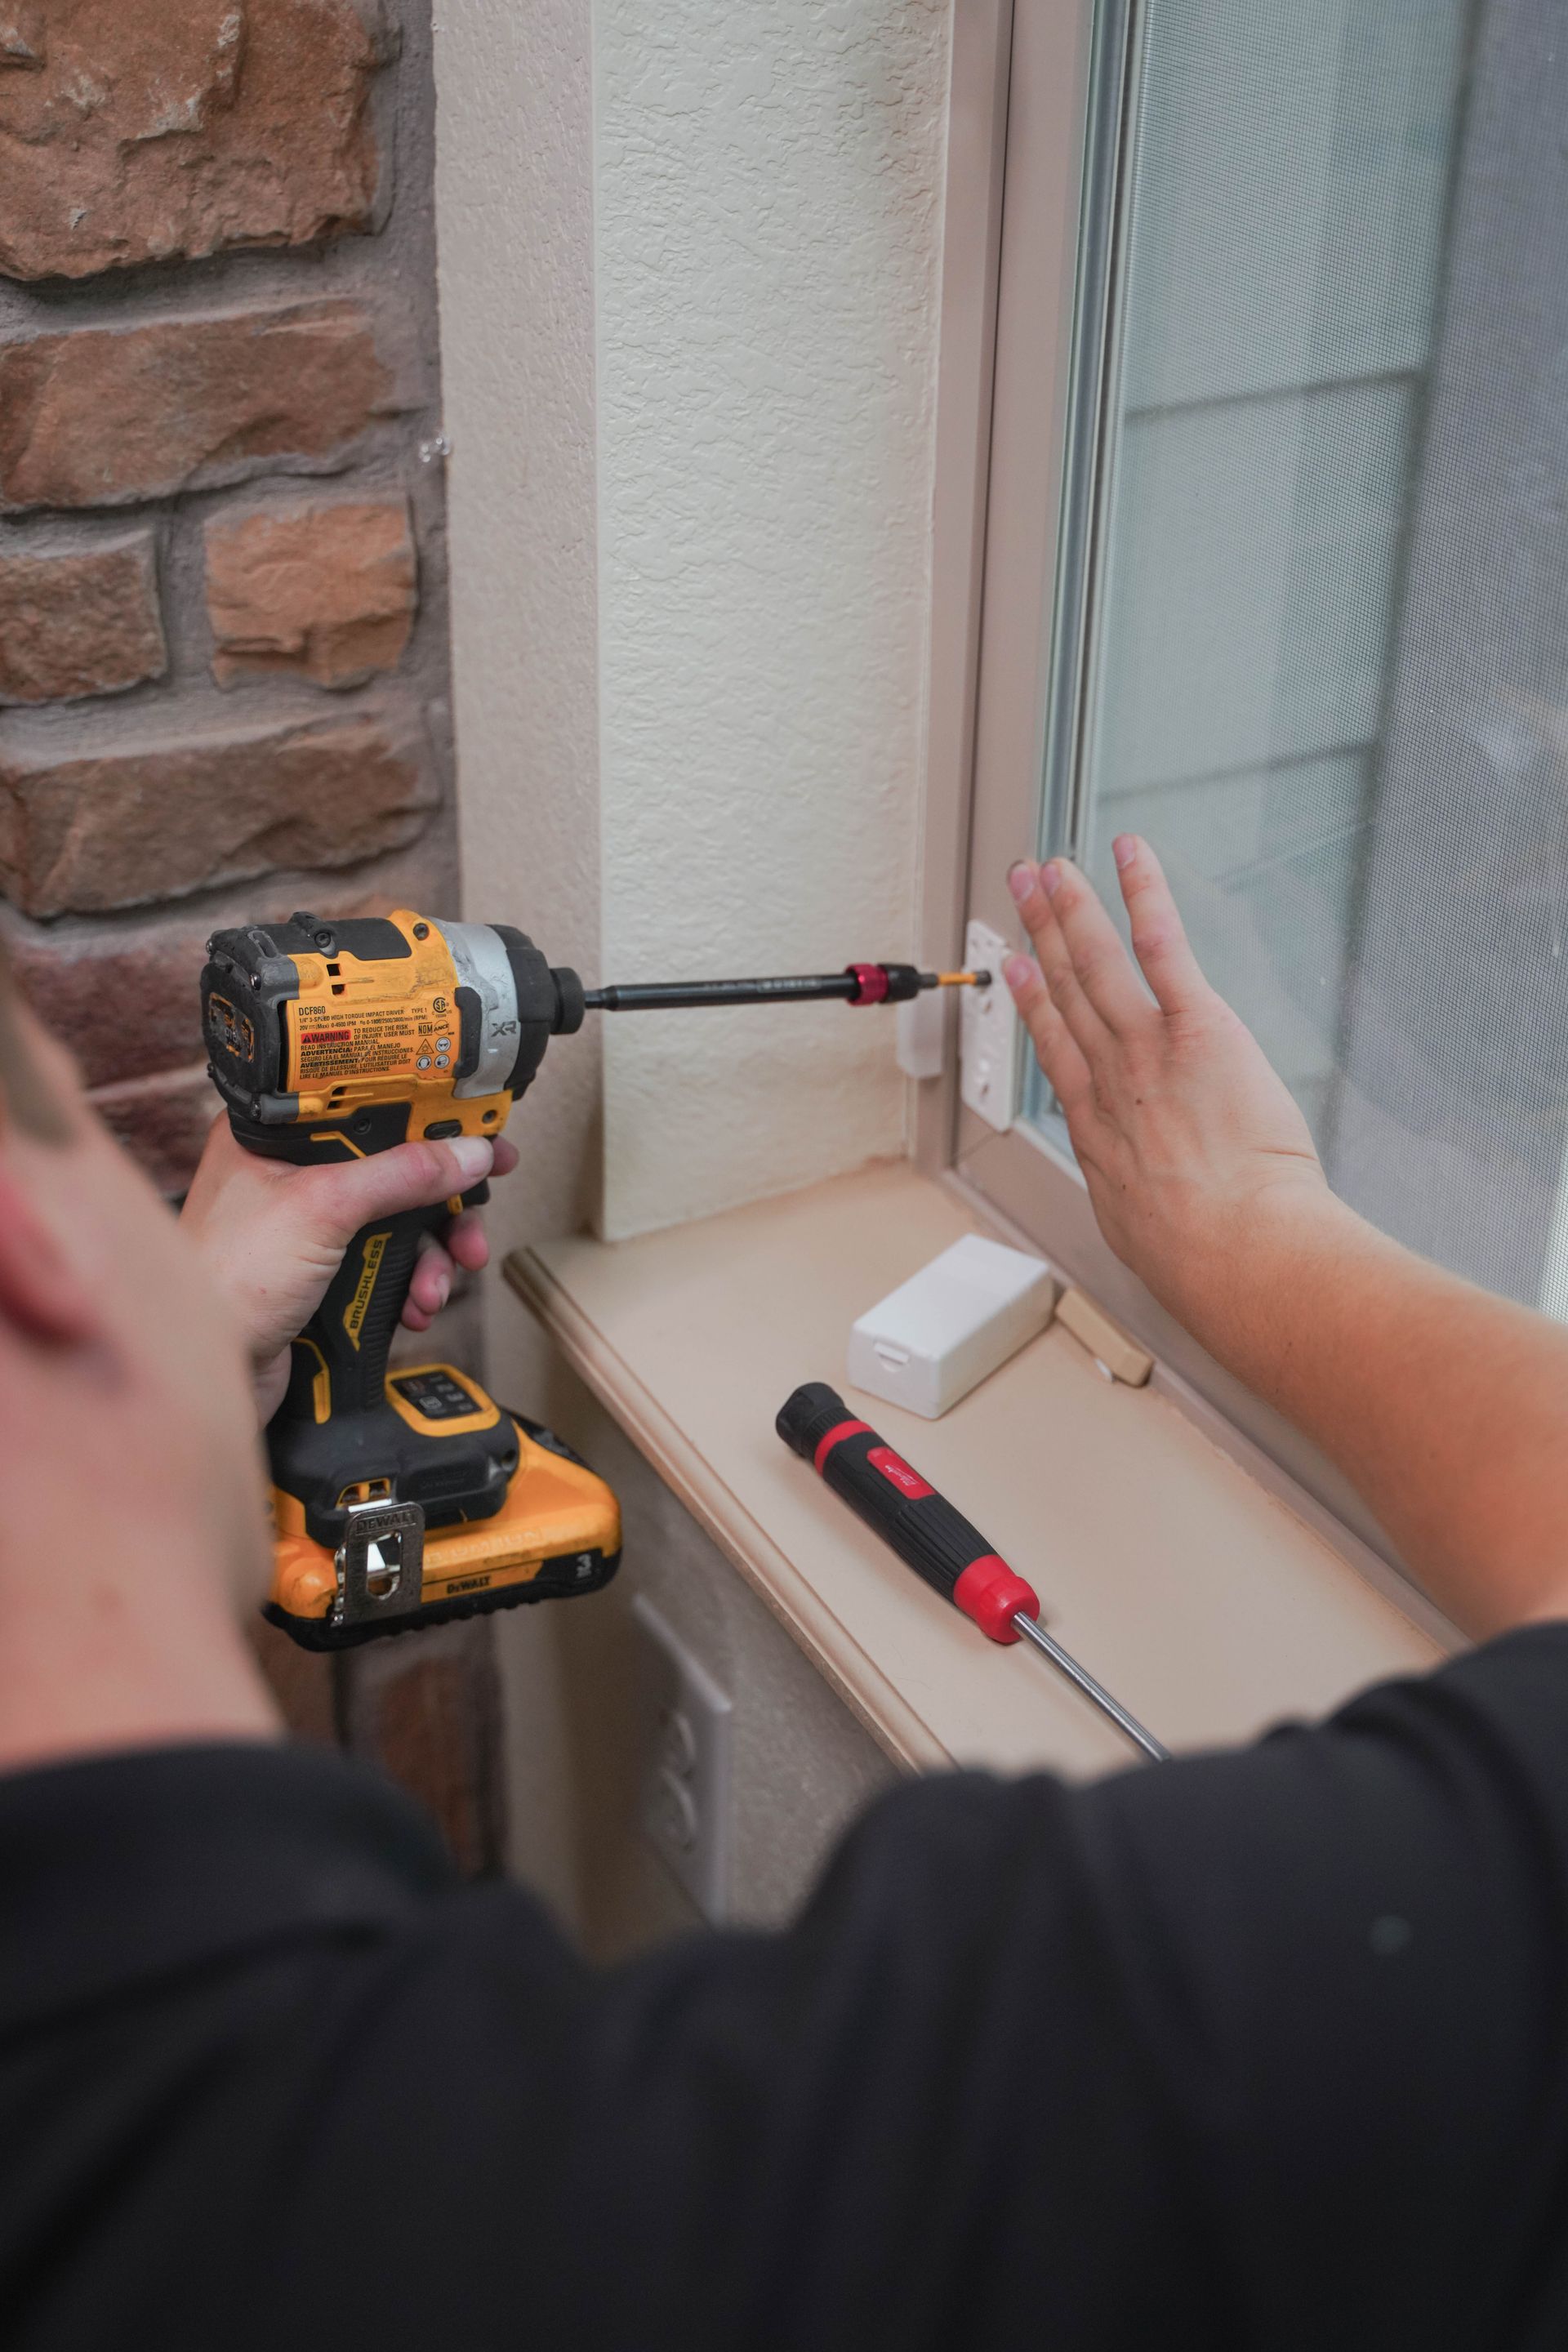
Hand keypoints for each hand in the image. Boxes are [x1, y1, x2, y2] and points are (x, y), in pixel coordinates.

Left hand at [180, 1118, 518, 1421]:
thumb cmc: (226, 1281)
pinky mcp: (324, 1274)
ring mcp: (310, 1228)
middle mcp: (293, 1174)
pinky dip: (410, 1285)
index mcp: (277, 1135)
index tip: (478, 1126)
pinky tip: (414, 1307)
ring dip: (431, 1256)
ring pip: (398, 1223)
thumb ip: (400, 1175)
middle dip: (440, 1205)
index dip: (427, 1114)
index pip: (367, 1103)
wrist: (204, 1371)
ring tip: (436, 1285)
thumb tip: (468, 1152)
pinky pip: (387, 1265)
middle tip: (473, 1222)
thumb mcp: (322, 1208)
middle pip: (394, 1169)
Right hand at [1002, 837, 1328, 1333]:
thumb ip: (1146, 1207)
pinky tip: (1129, 856)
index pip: (1059, 1051)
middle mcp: (1112, 1080)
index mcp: (1099, 1132)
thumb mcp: (1148, 1235)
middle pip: (1066, 992)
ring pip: (1097, 963)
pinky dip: (1144, 895)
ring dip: (1072, 907)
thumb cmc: (1203, 1259)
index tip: (1020, 969)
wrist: (1234, 1250)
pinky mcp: (1197, 1027)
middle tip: (1022, 891)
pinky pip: (1164, 947)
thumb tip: (1159, 1219)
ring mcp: (1148, 1049)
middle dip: (1040, 933)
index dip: (1035, 1002)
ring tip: (1054, 868)